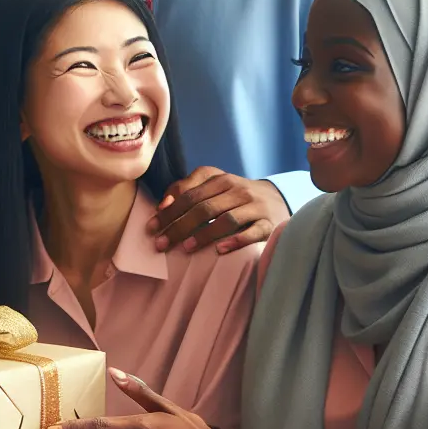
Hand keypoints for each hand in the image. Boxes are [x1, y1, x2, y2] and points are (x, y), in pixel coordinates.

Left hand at [146, 167, 288, 253]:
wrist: (276, 198)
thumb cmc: (233, 195)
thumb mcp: (211, 185)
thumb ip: (185, 189)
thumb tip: (162, 205)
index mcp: (220, 179)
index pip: (189, 195)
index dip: (168, 212)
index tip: (151, 228)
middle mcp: (238, 190)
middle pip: (204, 208)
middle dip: (179, 227)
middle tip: (161, 244)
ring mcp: (255, 206)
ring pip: (228, 220)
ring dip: (205, 234)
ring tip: (187, 247)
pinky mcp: (269, 223)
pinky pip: (254, 232)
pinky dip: (237, 241)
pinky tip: (220, 250)